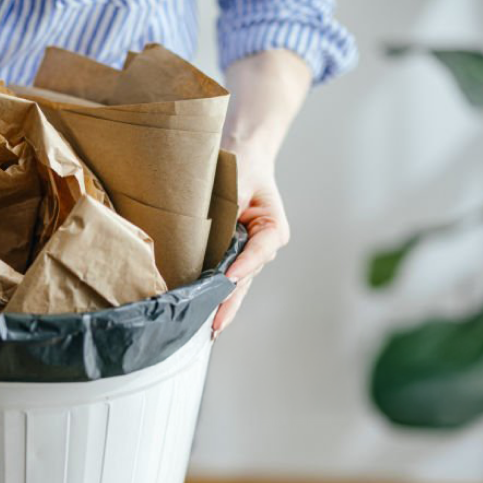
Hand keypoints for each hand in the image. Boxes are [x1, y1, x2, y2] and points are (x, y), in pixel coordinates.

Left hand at [212, 153, 290, 337]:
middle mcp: (265, 245)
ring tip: (212, 327)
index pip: (258, 252)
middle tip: (216, 323)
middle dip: (230, 301)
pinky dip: (219, 295)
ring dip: (225, 304)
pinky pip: (228, 278)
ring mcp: (251, 253)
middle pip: (247, 277)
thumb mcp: (236, 183)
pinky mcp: (236, 255)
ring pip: (238, 283)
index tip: (228, 279)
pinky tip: (210, 316)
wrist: (241, 155)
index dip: (243, 266)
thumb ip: (228, 209)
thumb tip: (211, 237)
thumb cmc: (241, 166)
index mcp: (272, 228)